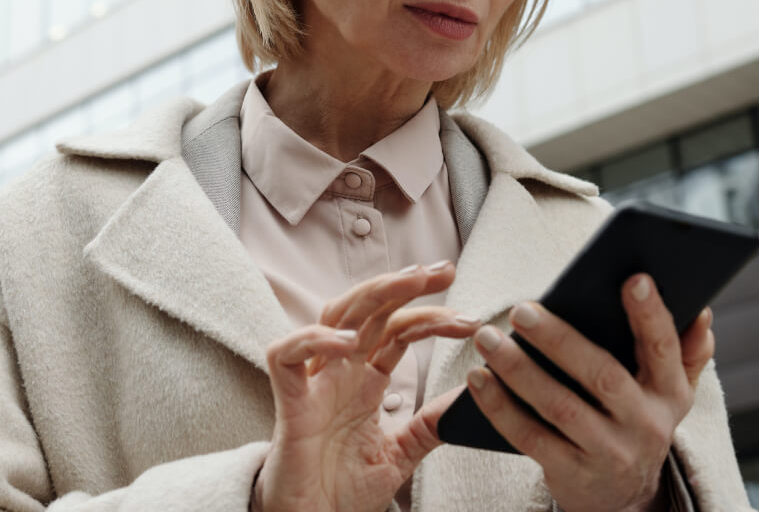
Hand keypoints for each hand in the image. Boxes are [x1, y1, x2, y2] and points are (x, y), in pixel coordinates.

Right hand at [257, 263, 480, 511]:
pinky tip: (350, 341)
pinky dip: (315, 340)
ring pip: (334, 316)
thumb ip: (428, 424)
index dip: (433, 317)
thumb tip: (467, 399)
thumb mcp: (399, 454)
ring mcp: (314, 384)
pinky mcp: (289, 403)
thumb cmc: (341, 491)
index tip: (472, 320)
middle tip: (444, 270)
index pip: (399, 331)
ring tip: (410, 282)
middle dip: (406, 284)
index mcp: (365, 380)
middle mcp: (340, 372)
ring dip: (372, 295)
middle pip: (369, 309)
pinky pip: (287, 356)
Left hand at [465, 274, 714, 511]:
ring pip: (560, 407)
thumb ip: (685, 351)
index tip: (632, 277)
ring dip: (519, 370)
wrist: (622, 498)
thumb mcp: (668, 392)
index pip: (664, 348)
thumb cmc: (635, 419)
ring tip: (487, 338)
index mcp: (670, 393)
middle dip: (560, 340)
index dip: (652, 314)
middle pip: (602, 376)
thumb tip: (702, 310)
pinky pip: (531, 438)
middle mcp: (646, 425)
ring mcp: (609, 453)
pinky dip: (500, 407)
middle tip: (521, 309)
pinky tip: (478, 379)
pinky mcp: (573, 475)